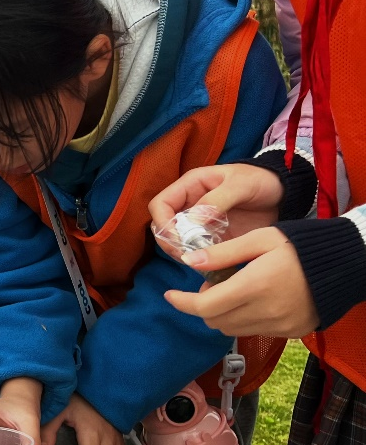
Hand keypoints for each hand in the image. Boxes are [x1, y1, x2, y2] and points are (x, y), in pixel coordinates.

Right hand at [149, 164, 283, 257]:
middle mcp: (190, 205)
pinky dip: (200, 259)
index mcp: (191, 186)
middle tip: (189, 255)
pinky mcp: (212, 238)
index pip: (160, 204)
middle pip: (163, 226)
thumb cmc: (261, 180)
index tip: (178, 239)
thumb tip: (192, 219)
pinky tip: (214, 263)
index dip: (163, 223)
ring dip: (184, 253)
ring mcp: (200, 223)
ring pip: (177, 241)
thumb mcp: (242, 185)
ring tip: (202, 260)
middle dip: (171, 242)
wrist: (284, 194)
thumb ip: (218, 199)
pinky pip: (197, 251)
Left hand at [167, 227, 317, 336]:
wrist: (346, 264)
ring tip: (233, 289)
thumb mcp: (260, 239)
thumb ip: (222, 254)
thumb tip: (189, 262)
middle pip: (214, 321)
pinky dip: (243, 319)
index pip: (204, 307)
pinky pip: (254, 331)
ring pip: (231, 329)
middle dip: (203, 305)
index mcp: (254, 286)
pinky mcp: (290, 332)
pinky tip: (254, 299)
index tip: (170, 294)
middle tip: (212, 284)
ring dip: (222, 313)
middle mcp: (265, 312)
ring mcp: (279, 325)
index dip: (181, 302)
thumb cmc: (301, 245)